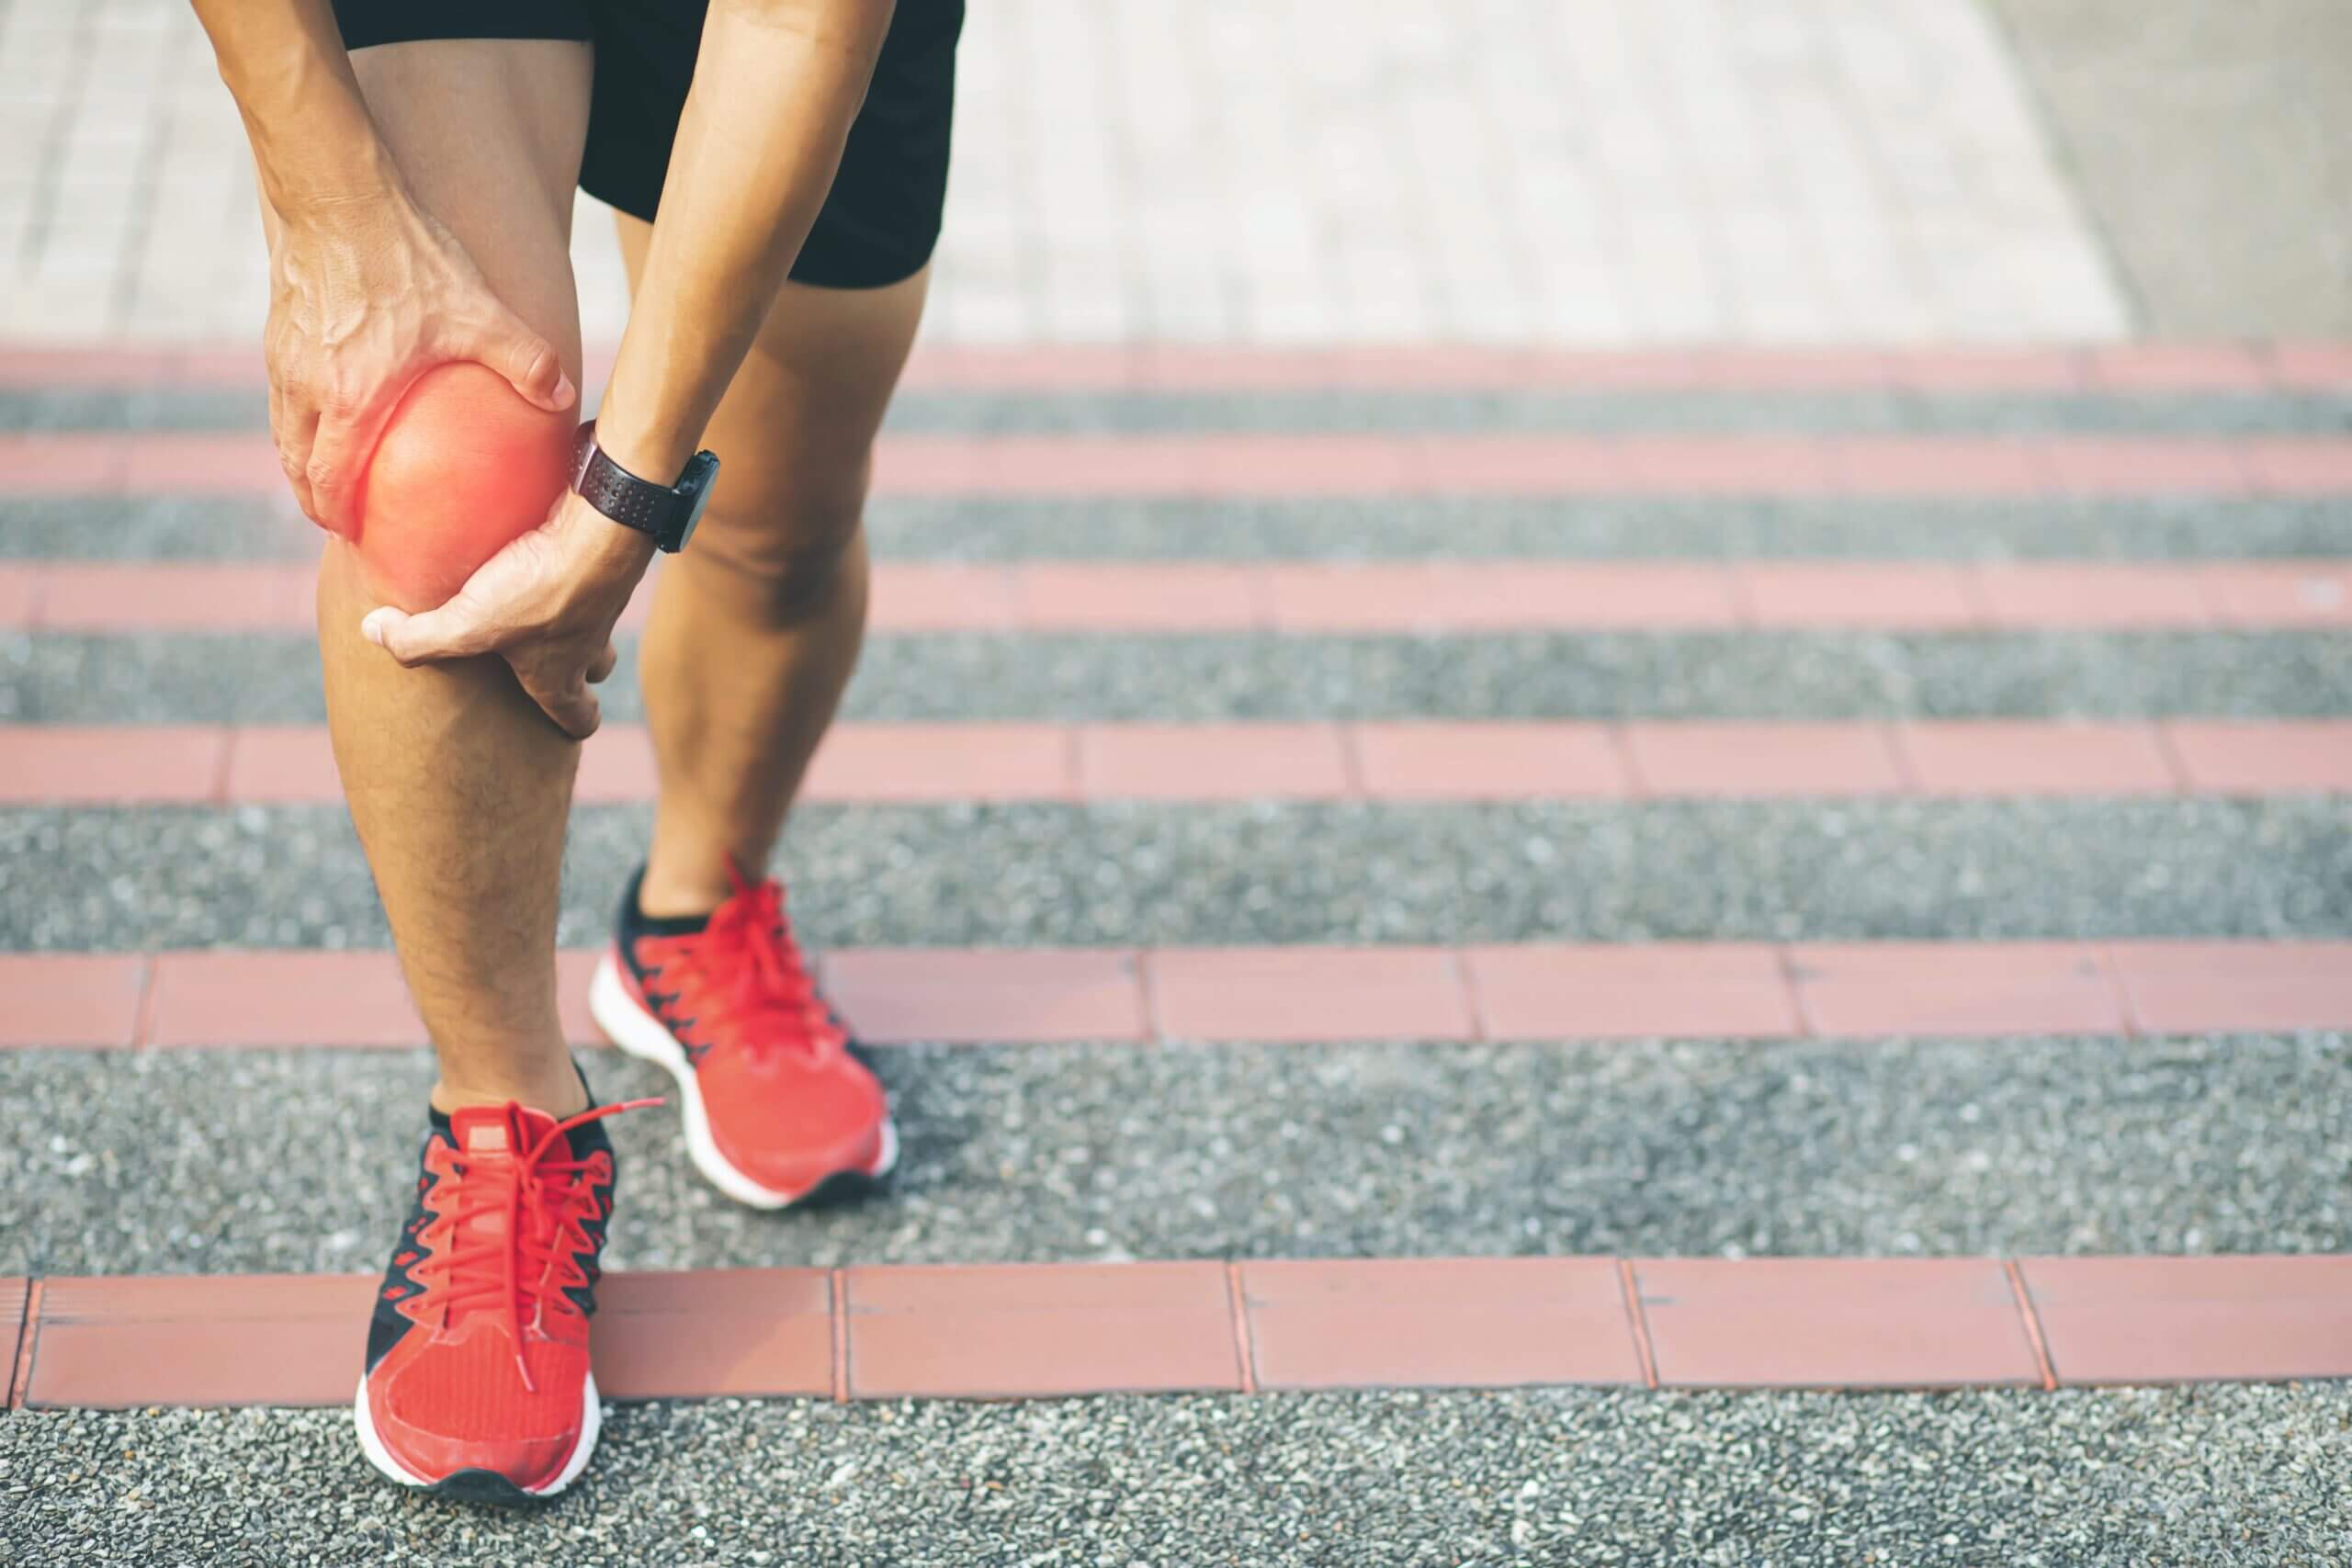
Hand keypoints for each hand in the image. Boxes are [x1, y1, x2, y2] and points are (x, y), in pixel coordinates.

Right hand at [264, 188, 575, 532]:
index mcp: (347, 400)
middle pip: (296, 464)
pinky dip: (295, 416)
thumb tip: (564, 398)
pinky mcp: (277, 328)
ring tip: (327, 477)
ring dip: (300, 460)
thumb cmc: (406, 257)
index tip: (353, 536)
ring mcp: (284, 358)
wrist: (335, 194)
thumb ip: (526, 362)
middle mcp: (303, 388)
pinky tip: (324, 410)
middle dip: (314, 500)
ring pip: (282, 429)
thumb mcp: (479, 314)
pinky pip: (281, 391)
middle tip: (339, 520)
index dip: (337, 517)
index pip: (329, 482)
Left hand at [358, 492, 654, 738]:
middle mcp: (590, 645)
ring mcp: (604, 605)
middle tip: (547, 659)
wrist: (601, 533)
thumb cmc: (539, 589)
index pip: (579, 719)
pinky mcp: (604, 564)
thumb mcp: (469, 623)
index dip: (572, 723)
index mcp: (561, 676)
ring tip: (540, 603)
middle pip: (593, 671)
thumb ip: (417, 639)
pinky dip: (573, 575)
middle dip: (576, 670)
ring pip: (596, 625)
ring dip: (575, 621)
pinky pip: (593, 580)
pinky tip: (544, 554)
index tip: (564, 725)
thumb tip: (375, 633)